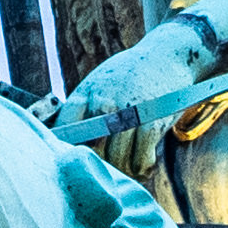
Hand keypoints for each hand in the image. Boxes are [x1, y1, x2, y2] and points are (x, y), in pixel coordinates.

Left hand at [49, 15, 218, 180]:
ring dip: (122, 171)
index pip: (64, 128)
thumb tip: (60, 137)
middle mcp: (105, 101)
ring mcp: (128, 112)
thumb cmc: (129, 75)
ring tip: (126, 170)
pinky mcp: (152, 122)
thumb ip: (83, 106)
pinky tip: (141, 166)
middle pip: (91, 149)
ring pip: (116, 159)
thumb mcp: (100, 82)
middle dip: (98, 166)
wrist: (167, 55)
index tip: (75, 160)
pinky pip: (140, 159)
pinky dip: (141, 169)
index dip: (67, 149)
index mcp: (87, 92)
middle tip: (107, 172)